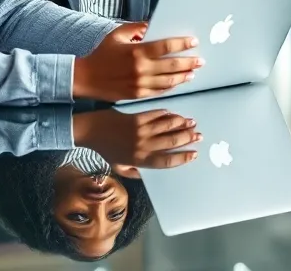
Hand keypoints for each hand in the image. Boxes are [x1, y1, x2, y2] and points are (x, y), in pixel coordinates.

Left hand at [71, 107, 200, 170]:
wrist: (92, 131)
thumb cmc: (105, 150)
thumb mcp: (118, 167)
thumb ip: (134, 172)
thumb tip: (147, 176)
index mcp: (139, 160)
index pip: (166, 160)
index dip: (182, 158)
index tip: (193, 154)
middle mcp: (142, 145)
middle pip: (171, 142)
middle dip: (188, 138)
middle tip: (198, 135)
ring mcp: (141, 130)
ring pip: (168, 126)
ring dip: (182, 124)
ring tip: (192, 123)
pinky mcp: (138, 117)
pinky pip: (157, 115)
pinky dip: (168, 114)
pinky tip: (175, 114)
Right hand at [72, 22, 203, 101]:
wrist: (86, 78)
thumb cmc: (102, 54)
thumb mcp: (117, 35)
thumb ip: (136, 28)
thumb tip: (152, 25)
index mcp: (137, 51)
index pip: (166, 46)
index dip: (182, 44)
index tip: (194, 42)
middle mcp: (141, 68)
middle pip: (172, 65)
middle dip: (189, 62)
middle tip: (200, 60)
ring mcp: (140, 83)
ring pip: (169, 81)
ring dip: (183, 76)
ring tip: (193, 72)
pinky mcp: (138, 94)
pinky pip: (160, 91)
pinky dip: (171, 86)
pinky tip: (178, 82)